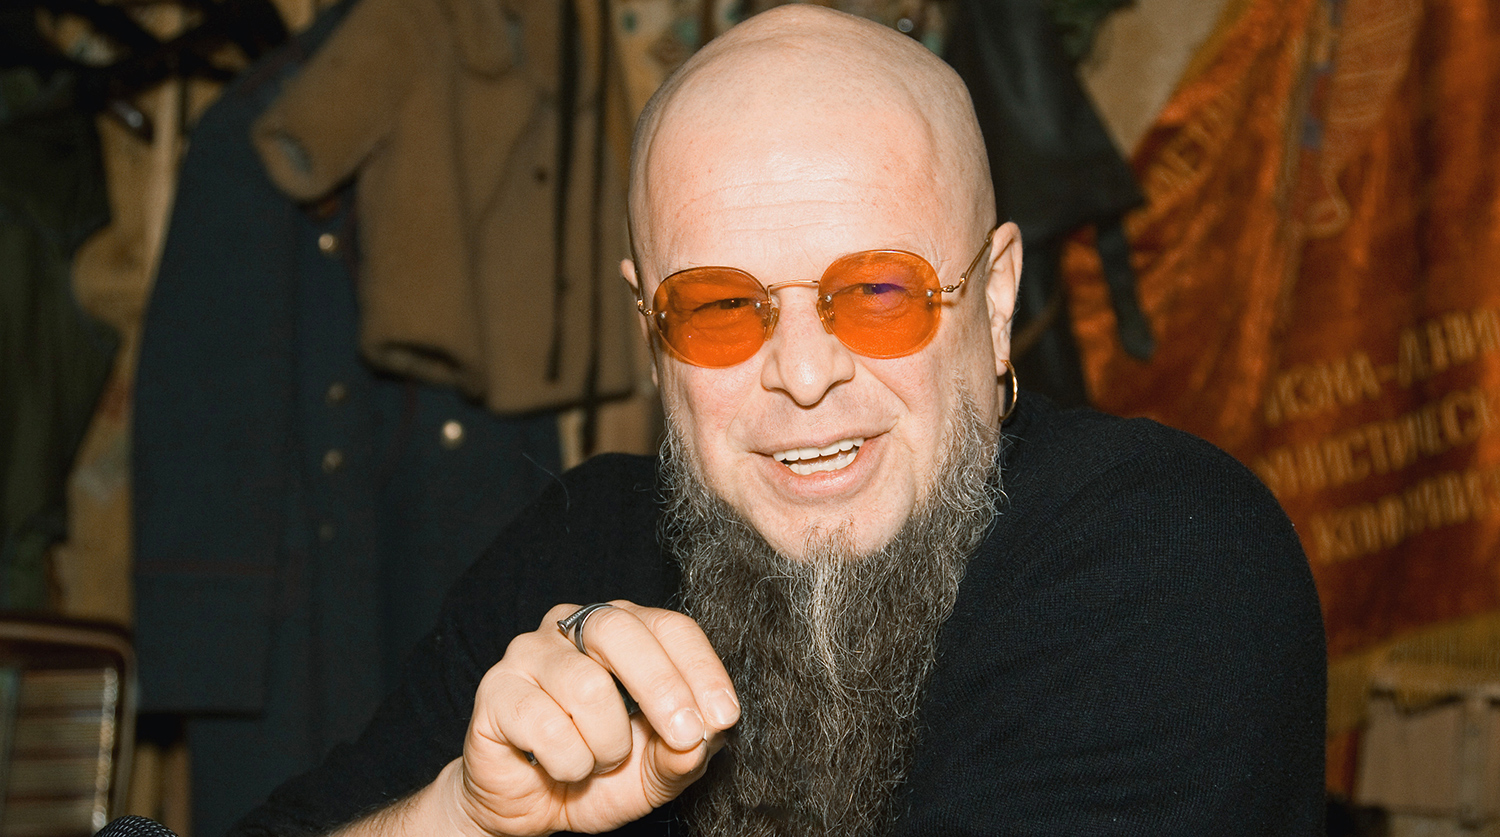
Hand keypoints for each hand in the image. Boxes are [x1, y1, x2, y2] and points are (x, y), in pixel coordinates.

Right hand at [443, 601, 739, 836]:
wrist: (532, 808)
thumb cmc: (599, 773)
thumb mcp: (656, 770)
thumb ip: (684, 752)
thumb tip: (705, 733)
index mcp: (623, 631)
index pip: (670, 628)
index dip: (702, 670)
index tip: (724, 716)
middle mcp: (573, 627)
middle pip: (622, 631)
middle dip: (664, 689)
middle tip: (685, 737)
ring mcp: (529, 653)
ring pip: (586, 686)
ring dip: (607, 743)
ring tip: (600, 762)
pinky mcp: (496, 690)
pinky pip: (543, 723)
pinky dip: (567, 761)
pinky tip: (563, 767)